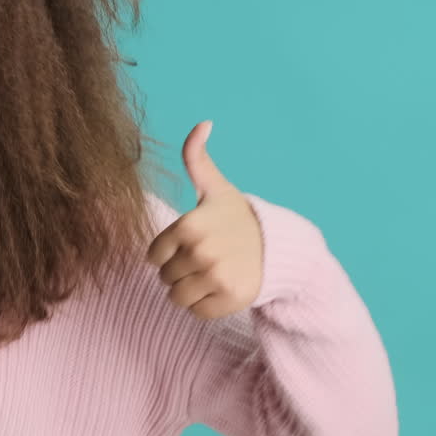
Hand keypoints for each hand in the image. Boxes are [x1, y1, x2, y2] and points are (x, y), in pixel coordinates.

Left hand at [146, 120, 263, 319]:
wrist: (281, 249)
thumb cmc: (239, 218)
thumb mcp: (216, 188)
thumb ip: (197, 158)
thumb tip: (203, 123)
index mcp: (188, 225)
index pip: (153, 255)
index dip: (169, 252)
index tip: (191, 244)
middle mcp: (200, 252)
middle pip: (164, 277)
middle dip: (180, 271)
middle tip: (206, 259)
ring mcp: (216, 277)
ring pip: (177, 297)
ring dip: (190, 290)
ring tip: (212, 274)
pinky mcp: (230, 300)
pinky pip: (197, 312)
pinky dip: (206, 305)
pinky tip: (222, 288)